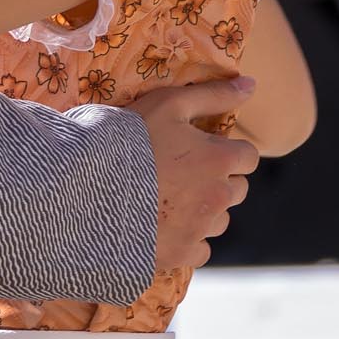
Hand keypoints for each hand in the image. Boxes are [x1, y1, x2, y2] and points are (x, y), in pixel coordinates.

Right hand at [129, 78, 258, 271]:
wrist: (87, 187)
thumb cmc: (129, 139)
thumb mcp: (170, 104)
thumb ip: (214, 95)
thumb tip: (251, 84)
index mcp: (220, 159)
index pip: (248, 157)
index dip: (226, 151)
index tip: (202, 151)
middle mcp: (218, 196)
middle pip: (237, 190)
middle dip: (218, 181)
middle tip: (182, 174)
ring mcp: (200, 228)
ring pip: (220, 220)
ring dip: (205, 211)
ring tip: (168, 199)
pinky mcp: (181, 254)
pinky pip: (201, 249)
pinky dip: (188, 240)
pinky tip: (162, 225)